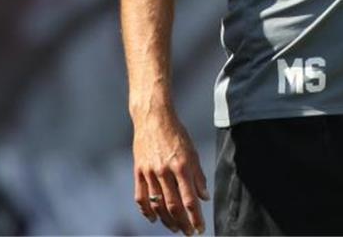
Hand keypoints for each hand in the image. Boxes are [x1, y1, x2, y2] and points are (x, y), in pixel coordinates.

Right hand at [132, 108, 209, 234]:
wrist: (153, 117)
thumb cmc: (176, 133)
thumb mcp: (192, 152)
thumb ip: (198, 176)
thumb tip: (204, 197)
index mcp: (182, 166)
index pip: (190, 200)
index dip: (195, 218)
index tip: (200, 228)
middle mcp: (165, 171)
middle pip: (173, 206)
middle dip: (182, 223)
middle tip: (188, 233)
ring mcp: (149, 172)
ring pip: (157, 205)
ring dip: (167, 221)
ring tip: (175, 228)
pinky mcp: (138, 171)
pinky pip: (141, 197)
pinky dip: (147, 211)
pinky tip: (154, 219)